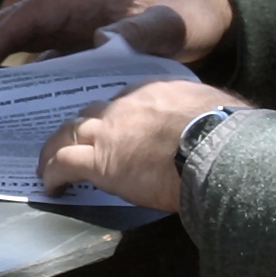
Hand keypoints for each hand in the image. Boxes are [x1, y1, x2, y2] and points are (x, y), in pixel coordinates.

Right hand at [0, 0, 235, 66]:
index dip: (5, 36)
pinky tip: (7, 93)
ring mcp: (78, 28)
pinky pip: (46, 59)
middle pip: (19, 24)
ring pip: (27, 42)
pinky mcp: (86, 46)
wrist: (213, 13)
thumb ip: (139, 34)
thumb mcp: (169, 25)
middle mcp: (75, 11)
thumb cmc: (189, 15)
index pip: (35, 15)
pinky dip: (23, 72)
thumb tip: (104, 43)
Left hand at [36, 80, 238, 212]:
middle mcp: (124, 105)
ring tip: (50, 164)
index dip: (114, 117)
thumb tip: (212, 123)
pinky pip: (63, 164)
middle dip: (81, 129)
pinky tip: (52, 186)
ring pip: (68, 134)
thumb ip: (198, 111)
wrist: (216, 148)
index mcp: (152, 90)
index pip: (121, 101)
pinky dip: (53, 174)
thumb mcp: (211, 105)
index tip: (114, 130)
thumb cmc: (226, 130)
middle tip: (74, 143)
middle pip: (90, 114)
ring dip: (56, 149)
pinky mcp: (100, 161)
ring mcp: (109, 132)